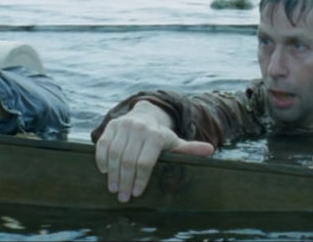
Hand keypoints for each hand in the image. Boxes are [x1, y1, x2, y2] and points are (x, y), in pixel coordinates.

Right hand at [94, 103, 213, 202]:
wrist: (145, 114)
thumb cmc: (161, 136)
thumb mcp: (176, 142)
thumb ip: (190, 149)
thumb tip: (210, 150)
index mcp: (156, 135)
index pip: (145, 162)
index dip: (140, 180)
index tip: (137, 193)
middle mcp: (139, 128)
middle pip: (128, 160)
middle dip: (125, 182)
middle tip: (123, 197)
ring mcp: (124, 126)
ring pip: (114, 153)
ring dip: (112, 174)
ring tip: (114, 189)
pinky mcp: (111, 126)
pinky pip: (102, 144)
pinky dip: (101, 159)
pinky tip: (104, 172)